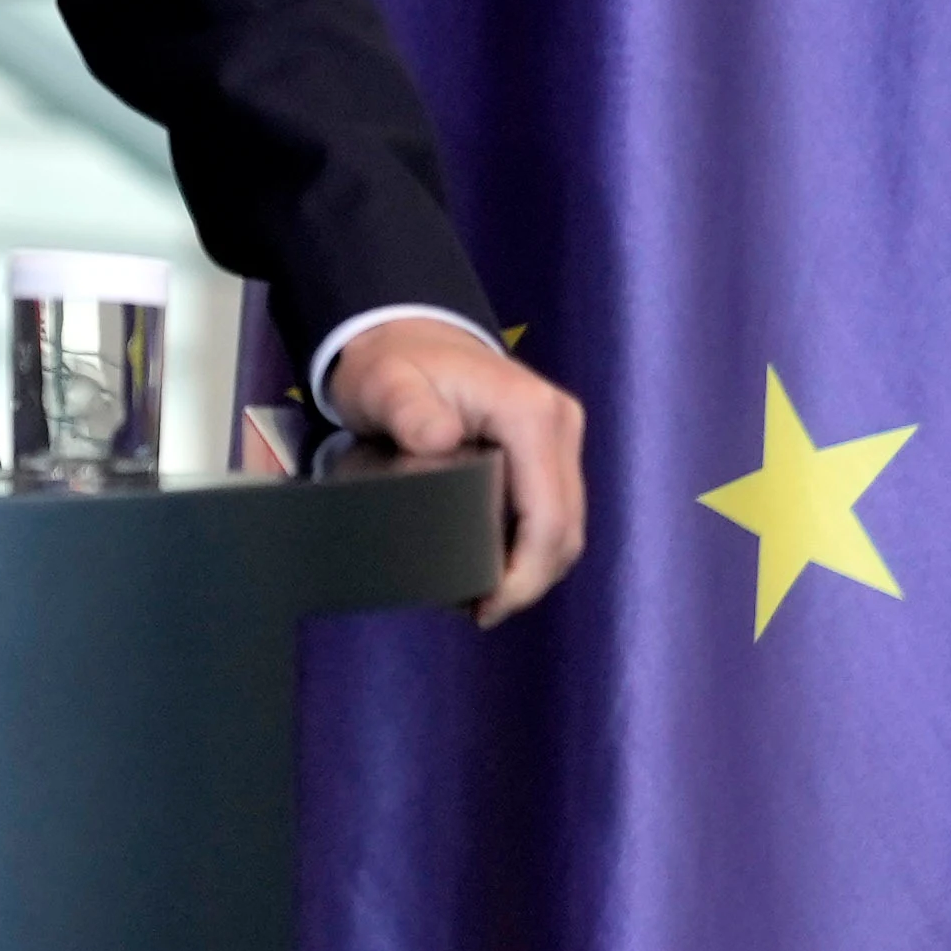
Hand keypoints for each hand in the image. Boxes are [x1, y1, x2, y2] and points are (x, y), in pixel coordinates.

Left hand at [327, 318, 586, 623]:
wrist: (404, 337)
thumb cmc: (391, 366)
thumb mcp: (385, 384)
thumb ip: (406, 411)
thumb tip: (437, 442)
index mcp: (531, 415)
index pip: (548, 515)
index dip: (525, 572)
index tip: (487, 608)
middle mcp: (558, 424)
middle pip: (566, 527)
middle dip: (530, 579)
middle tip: (481, 613)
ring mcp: (558, 437)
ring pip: (563, 524)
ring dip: (532, 567)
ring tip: (483, 599)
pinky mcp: (548, 449)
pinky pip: (549, 509)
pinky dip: (528, 545)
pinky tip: (494, 568)